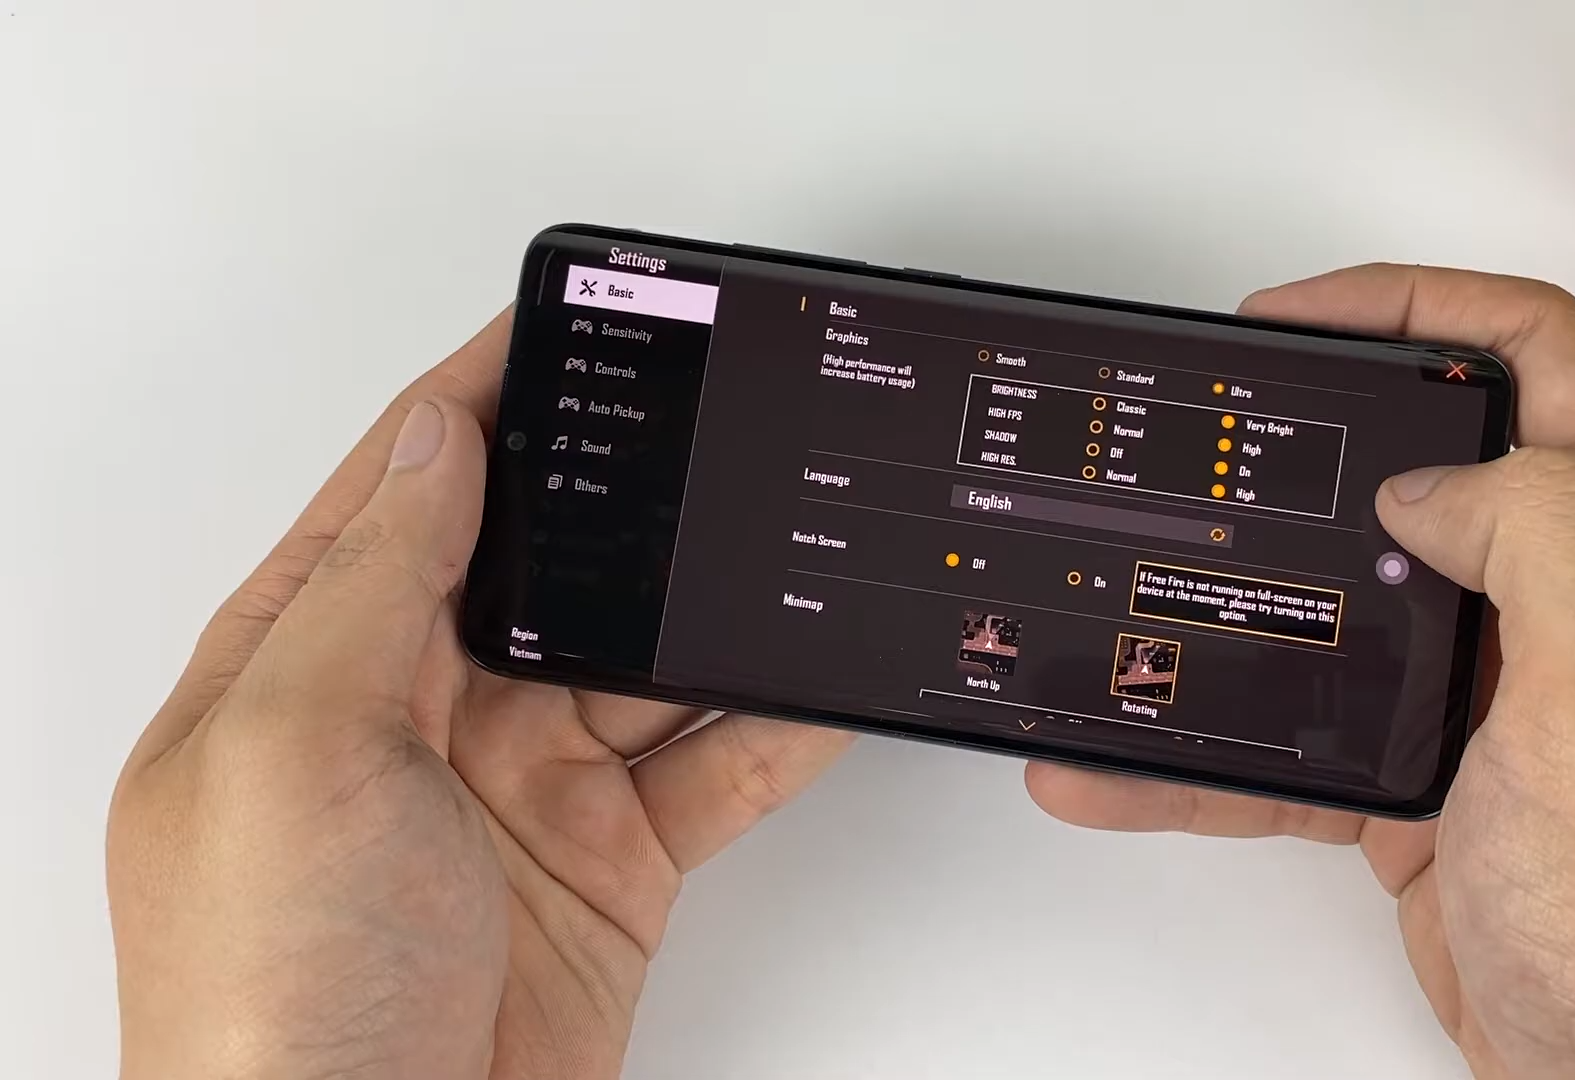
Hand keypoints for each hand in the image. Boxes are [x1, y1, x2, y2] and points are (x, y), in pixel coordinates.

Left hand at [106, 310, 852, 1079]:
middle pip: (546, 561)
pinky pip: (713, 768)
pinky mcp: (610, 865)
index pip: (405, 488)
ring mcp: (522, 791)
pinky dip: (778, 729)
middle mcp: (416, 718)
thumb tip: (437, 442)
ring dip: (716, 607)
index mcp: (307, 667)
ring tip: (790, 537)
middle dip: (627, 492)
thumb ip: (375, 584)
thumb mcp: (295, 752)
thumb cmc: (275, 1000)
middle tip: (714, 416)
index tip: (570, 323)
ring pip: (647, 657)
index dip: (484, 395)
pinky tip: (823, 683)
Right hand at [1027, 267, 1574, 1077]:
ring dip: (1234, 602)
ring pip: (1347, 598)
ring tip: (1132, 590)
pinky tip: (1127, 761)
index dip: (1408, 305)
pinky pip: (1306, 731)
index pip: (1535, 349)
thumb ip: (1542, 532)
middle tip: (1201, 436)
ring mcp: (1505, 684)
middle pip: (1426, 462)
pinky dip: (1213, 747)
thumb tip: (1431, 481)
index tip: (1287, 320)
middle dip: (1304, 445)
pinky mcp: (1438, 774)